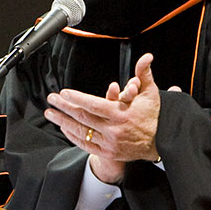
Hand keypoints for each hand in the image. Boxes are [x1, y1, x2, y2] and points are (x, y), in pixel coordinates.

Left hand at [44, 53, 161, 183]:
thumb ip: (144, 74)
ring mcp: (109, 143)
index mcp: (121, 114)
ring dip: (63, 122)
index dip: (77, 99)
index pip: (94, 105)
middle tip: (51, 99)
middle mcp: (113, 130)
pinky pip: (85, 144)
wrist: (159, 143)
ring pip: (81, 131)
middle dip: (64, 108)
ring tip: (51, 113)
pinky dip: (73, 136)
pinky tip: (64, 127)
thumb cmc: (152, 116)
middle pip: (83, 117)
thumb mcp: (150, 93)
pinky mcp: (108, 152)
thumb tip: (147, 57)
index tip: (64, 93)